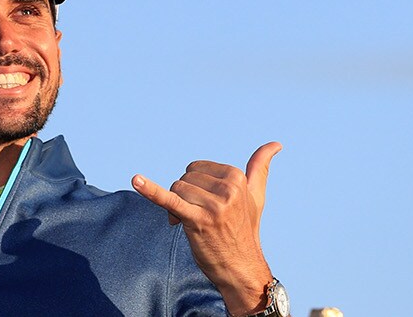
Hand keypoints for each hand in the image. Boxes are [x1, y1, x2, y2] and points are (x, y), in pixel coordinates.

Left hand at [132, 142, 280, 315]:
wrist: (241, 269)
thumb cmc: (245, 230)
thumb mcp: (256, 196)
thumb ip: (260, 168)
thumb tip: (276, 143)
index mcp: (237, 178)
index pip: (195, 168)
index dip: (195, 186)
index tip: (207, 204)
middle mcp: (228, 189)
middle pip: (184, 178)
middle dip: (185, 196)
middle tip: (200, 217)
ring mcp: (213, 206)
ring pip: (175, 189)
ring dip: (177, 207)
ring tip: (192, 224)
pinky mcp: (197, 220)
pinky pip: (169, 200)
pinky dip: (150, 190)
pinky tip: (136, 180)